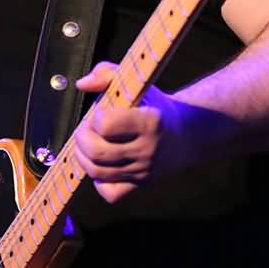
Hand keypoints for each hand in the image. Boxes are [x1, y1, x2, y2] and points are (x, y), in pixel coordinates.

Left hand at [75, 62, 190, 202]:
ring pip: (98, 172)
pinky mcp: (141, 185)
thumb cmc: (154, 105)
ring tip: (89, 143)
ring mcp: (145, 171)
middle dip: (81, 139)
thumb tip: (82, 84)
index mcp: (149, 121)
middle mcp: (148, 149)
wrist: (187, 134)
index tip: (100, 113)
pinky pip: (110, 193)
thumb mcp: (136, 82)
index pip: (106, 126)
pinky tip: (103, 165)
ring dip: (83, 156)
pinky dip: (99, 181)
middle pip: (97, 152)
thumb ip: (106, 73)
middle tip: (86, 130)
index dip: (95, 118)